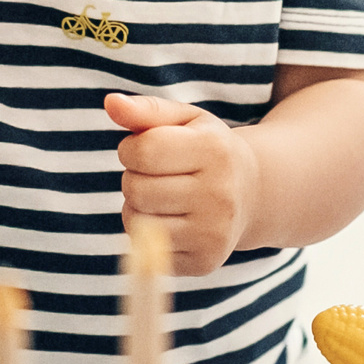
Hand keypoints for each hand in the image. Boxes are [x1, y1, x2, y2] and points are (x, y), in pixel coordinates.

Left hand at [106, 92, 258, 276]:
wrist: (252, 193)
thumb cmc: (207, 150)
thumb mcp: (184, 120)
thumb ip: (146, 110)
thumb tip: (110, 102)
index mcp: (214, 150)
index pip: (143, 151)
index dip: (131, 148)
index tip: (144, 148)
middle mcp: (219, 194)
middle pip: (136, 189)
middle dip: (134, 178)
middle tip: (156, 175)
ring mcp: (213, 232)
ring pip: (136, 221)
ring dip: (137, 207)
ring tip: (162, 196)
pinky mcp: (205, 261)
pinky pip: (147, 250)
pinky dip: (148, 235)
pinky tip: (172, 220)